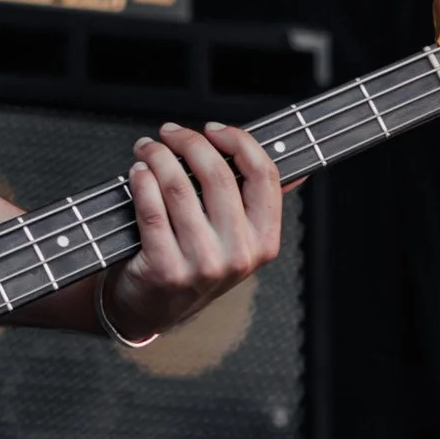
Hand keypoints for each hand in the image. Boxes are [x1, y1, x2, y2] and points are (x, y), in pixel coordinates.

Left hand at [107, 122, 285, 339]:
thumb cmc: (195, 263)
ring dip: (158, 157)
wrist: (154, 309)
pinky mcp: (165, 269)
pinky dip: (142, 182)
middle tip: (170, 132)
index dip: (238, 142)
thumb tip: (301, 171)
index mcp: (264, 241)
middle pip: (219, 176)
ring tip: (147, 148)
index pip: (264, 176)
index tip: (213, 129)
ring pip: (180, 188)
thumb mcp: (237, 241)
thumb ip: (258, 204)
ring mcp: (202, 265)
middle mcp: (238, 255)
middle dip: (190, 142)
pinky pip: (152, 211)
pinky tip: (138, 171)